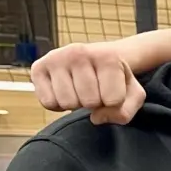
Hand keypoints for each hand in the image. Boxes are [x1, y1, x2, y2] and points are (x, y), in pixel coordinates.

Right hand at [31, 41, 145, 124]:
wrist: (93, 60)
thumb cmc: (114, 79)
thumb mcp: (132, 93)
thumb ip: (126, 111)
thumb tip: (96, 118)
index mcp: (107, 57)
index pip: (113, 100)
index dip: (114, 103)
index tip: (111, 89)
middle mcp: (79, 52)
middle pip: (89, 102)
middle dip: (94, 103)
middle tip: (93, 90)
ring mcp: (56, 58)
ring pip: (67, 103)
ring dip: (75, 104)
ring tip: (79, 90)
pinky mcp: (38, 68)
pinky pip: (48, 102)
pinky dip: (57, 105)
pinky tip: (64, 91)